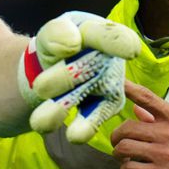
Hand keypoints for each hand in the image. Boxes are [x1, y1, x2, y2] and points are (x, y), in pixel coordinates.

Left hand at [18, 11, 140, 143]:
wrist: (51, 67)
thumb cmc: (57, 45)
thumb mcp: (52, 33)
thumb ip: (56, 33)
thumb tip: (72, 45)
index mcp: (99, 32)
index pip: (112, 36)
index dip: (121, 43)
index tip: (130, 51)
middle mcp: (111, 58)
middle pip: (89, 68)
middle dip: (64, 78)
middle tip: (39, 87)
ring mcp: (111, 83)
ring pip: (88, 96)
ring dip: (63, 108)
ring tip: (40, 122)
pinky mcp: (107, 107)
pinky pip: (95, 119)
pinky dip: (83, 128)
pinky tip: (73, 136)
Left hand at [112, 80, 168, 168]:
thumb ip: (164, 119)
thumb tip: (137, 109)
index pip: (148, 98)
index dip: (128, 89)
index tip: (116, 82)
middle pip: (127, 127)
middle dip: (117, 135)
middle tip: (118, 141)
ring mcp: (165, 155)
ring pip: (124, 148)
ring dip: (119, 154)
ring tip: (123, 157)